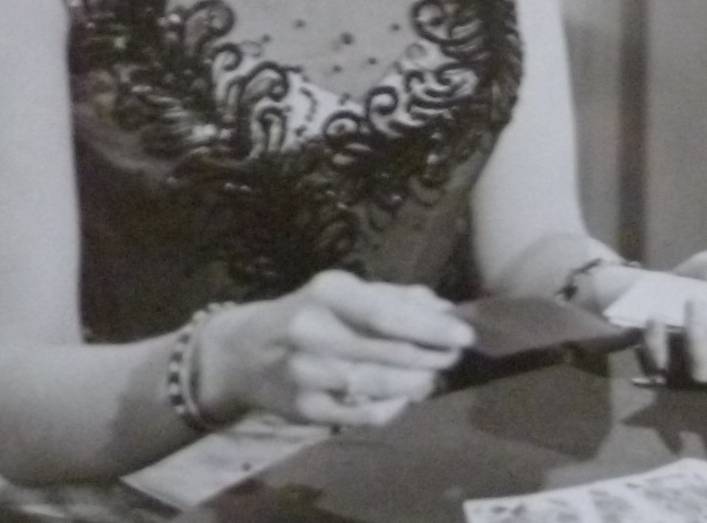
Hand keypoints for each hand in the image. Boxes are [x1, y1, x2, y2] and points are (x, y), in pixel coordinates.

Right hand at [197, 271, 473, 427]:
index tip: (465, 335)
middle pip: (390, 352)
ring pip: (380, 385)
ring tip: (433, 375)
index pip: (388, 314)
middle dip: (432, 356)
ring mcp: (308, 375)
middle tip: (453, 356)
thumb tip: (445, 308)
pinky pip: (363, 414)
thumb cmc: (307, 314)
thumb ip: (394, 298)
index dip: (432, 327)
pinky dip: (393, 408)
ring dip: (418, 383)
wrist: (242, 353)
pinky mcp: (305, 409)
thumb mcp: (343, 292)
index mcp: (328, 294)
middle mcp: (314, 333)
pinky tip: (405, 397)